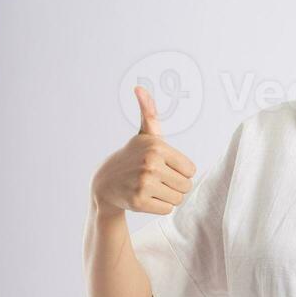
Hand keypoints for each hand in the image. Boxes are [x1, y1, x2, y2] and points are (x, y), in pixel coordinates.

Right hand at [90, 86, 196, 214]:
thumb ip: (149, 112)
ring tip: (150, 188)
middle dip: (174, 185)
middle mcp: (151, 164)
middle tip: (156, 179)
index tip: (164, 167)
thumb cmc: (132, 157)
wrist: (104, 183)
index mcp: (157, 147)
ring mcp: (144, 184)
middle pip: (186, 185)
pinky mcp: (139, 202)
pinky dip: (159, 206)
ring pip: (178, 199)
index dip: (180, 171)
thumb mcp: (143, 135)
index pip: (191, 170)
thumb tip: (139, 87)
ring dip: (167, 196)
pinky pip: (167, 209)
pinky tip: (145, 198)